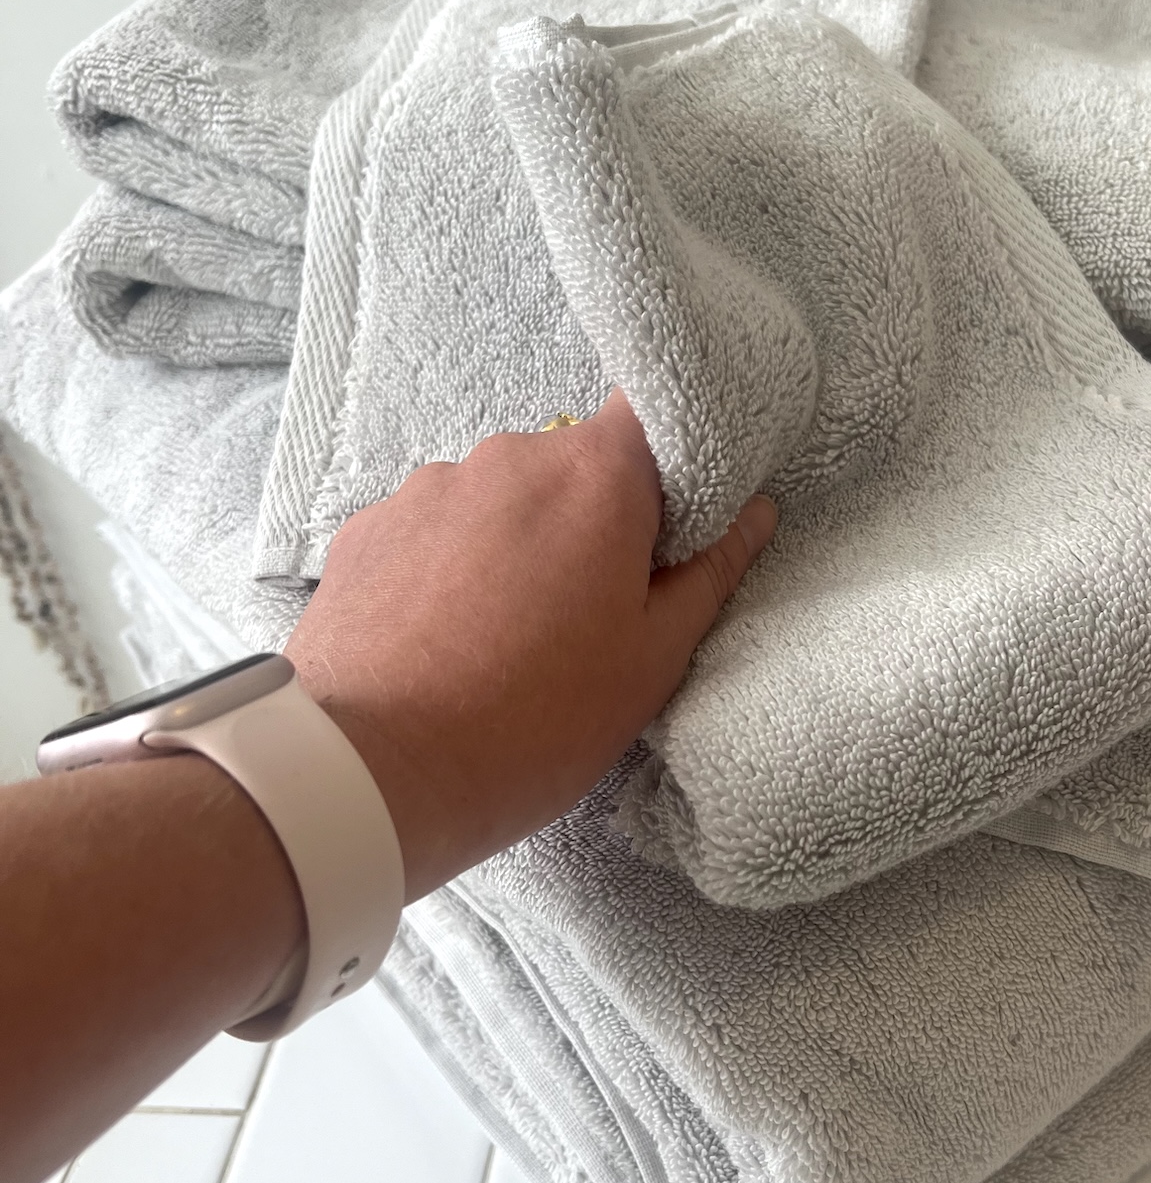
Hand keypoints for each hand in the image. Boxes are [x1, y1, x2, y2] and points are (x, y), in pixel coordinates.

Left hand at [284, 392, 775, 899]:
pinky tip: (445, 642)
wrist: (370, 772)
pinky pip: (432, 531)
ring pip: (498, 500)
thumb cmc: (532, 723)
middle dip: (589, 521)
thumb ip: (710, 574)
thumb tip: (752, 513)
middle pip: (572, 465)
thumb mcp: (650, 662)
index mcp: (595, 475)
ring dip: (514, 546)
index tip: (674, 519)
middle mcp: (509, 455)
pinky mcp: (365, 528)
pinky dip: (449, 570)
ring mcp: (427, 487)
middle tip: (591, 610)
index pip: (650, 410)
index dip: (670, 457)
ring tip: (505, 640)